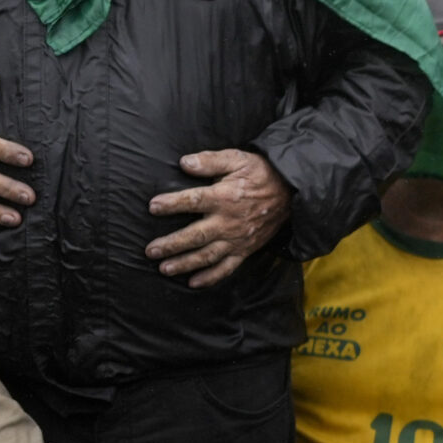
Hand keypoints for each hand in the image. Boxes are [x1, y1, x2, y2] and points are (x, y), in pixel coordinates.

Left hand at [146, 149, 292, 286]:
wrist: (291, 193)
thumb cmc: (260, 173)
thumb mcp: (237, 159)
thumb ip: (211, 161)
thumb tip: (185, 162)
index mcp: (224, 198)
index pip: (193, 201)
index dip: (172, 204)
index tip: (153, 207)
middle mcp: (228, 222)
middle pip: (195, 236)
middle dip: (171, 245)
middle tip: (151, 250)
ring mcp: (237, 240)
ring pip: (207, 256)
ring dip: (185, 264)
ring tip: (164, 269)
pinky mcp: (245, 250)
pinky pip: (227, 268)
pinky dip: (210, 277)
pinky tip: (193, 283)